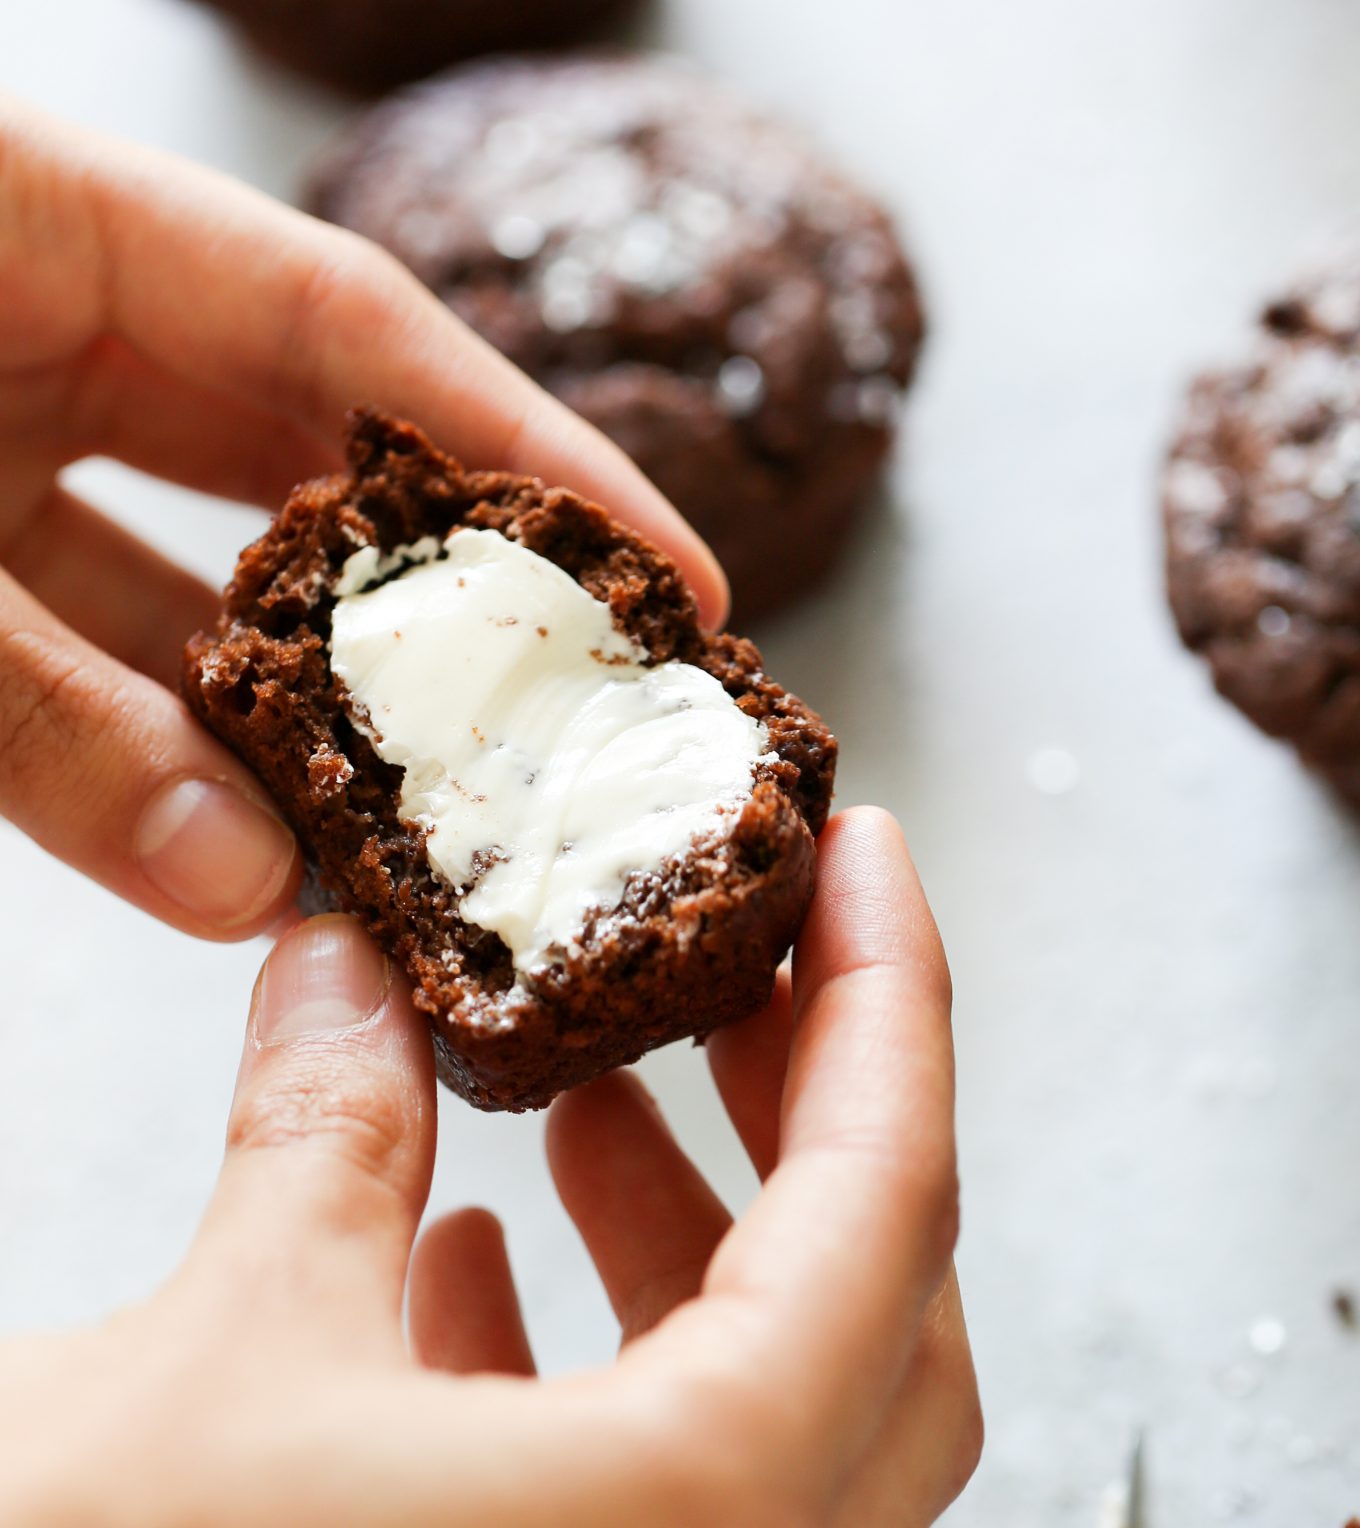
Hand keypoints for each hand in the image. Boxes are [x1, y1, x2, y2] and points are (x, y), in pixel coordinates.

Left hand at [0, 94, 723, 939]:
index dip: (523, 442)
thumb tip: (240, 885)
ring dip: (293, 693)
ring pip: (191, 555)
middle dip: (432, 585)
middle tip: (578, 716)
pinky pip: (75, 616)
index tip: (670, 571)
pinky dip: (151, 719)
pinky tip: (241, 826)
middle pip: (301, 439)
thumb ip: (33, 711)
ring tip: (426, 820)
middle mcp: (41, 309)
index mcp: (43, 209)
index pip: (350, 319)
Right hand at [0, 808, 979, 1526]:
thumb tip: (349, 974)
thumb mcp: (217, 1360)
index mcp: (699, 1523)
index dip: (897, 997)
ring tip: (581, 1103)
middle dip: (808, 1112)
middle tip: (733, 967)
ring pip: (769, 1417)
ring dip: (691, 1240)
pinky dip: (594, 1371)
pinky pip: (652, 1507)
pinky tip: (466, 1281)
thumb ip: (322, 1141)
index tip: (868, 860)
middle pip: (875, 1315)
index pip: (892, 1204)